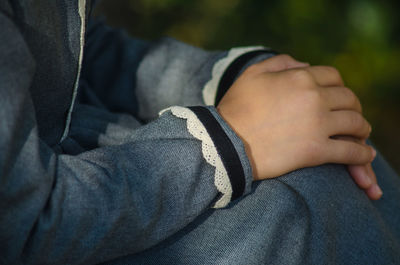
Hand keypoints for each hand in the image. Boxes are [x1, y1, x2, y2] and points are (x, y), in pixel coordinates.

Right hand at [217, 54, 381, 198]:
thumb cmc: (235, 108)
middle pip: (349, 99)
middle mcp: (314, 98)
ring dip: (362, 129)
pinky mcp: (315, 151)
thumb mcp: (252, 74)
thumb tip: (304, 64)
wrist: (225, 142)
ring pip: (355, 123)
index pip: (333, 77)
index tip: (338, 97)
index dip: (339, 87)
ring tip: (362, 135)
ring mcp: (317, 125)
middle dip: (353, 107)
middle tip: (352, 116)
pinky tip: (365, 156)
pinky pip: (349, 152)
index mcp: (300, 77)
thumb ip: (280, 62)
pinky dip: (361, 155)